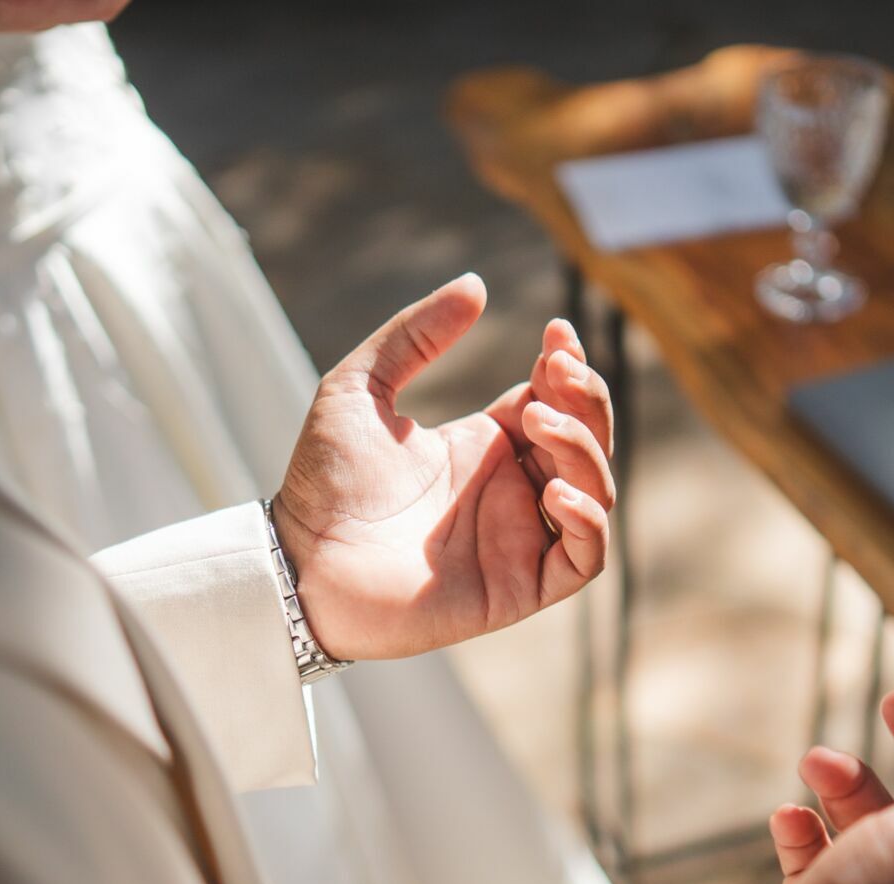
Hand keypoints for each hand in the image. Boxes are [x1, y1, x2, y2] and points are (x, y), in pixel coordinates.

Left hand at [271, 274, 614, 659]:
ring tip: (537, 421)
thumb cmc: (322, 481)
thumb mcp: (359, 386)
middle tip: (557, 368)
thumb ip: (414, 335)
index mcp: (482, 447)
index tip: (555, 334)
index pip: (554, 402)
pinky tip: (554, 489)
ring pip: (594, 491)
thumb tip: (476, 284)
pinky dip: (588, 522)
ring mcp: (516, 541)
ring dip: (583, 448)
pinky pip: (583, 559)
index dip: (566, 367)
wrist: (299, 561)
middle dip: (585, 398)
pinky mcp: (516, 589)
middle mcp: (508, 491)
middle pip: (586, 440)